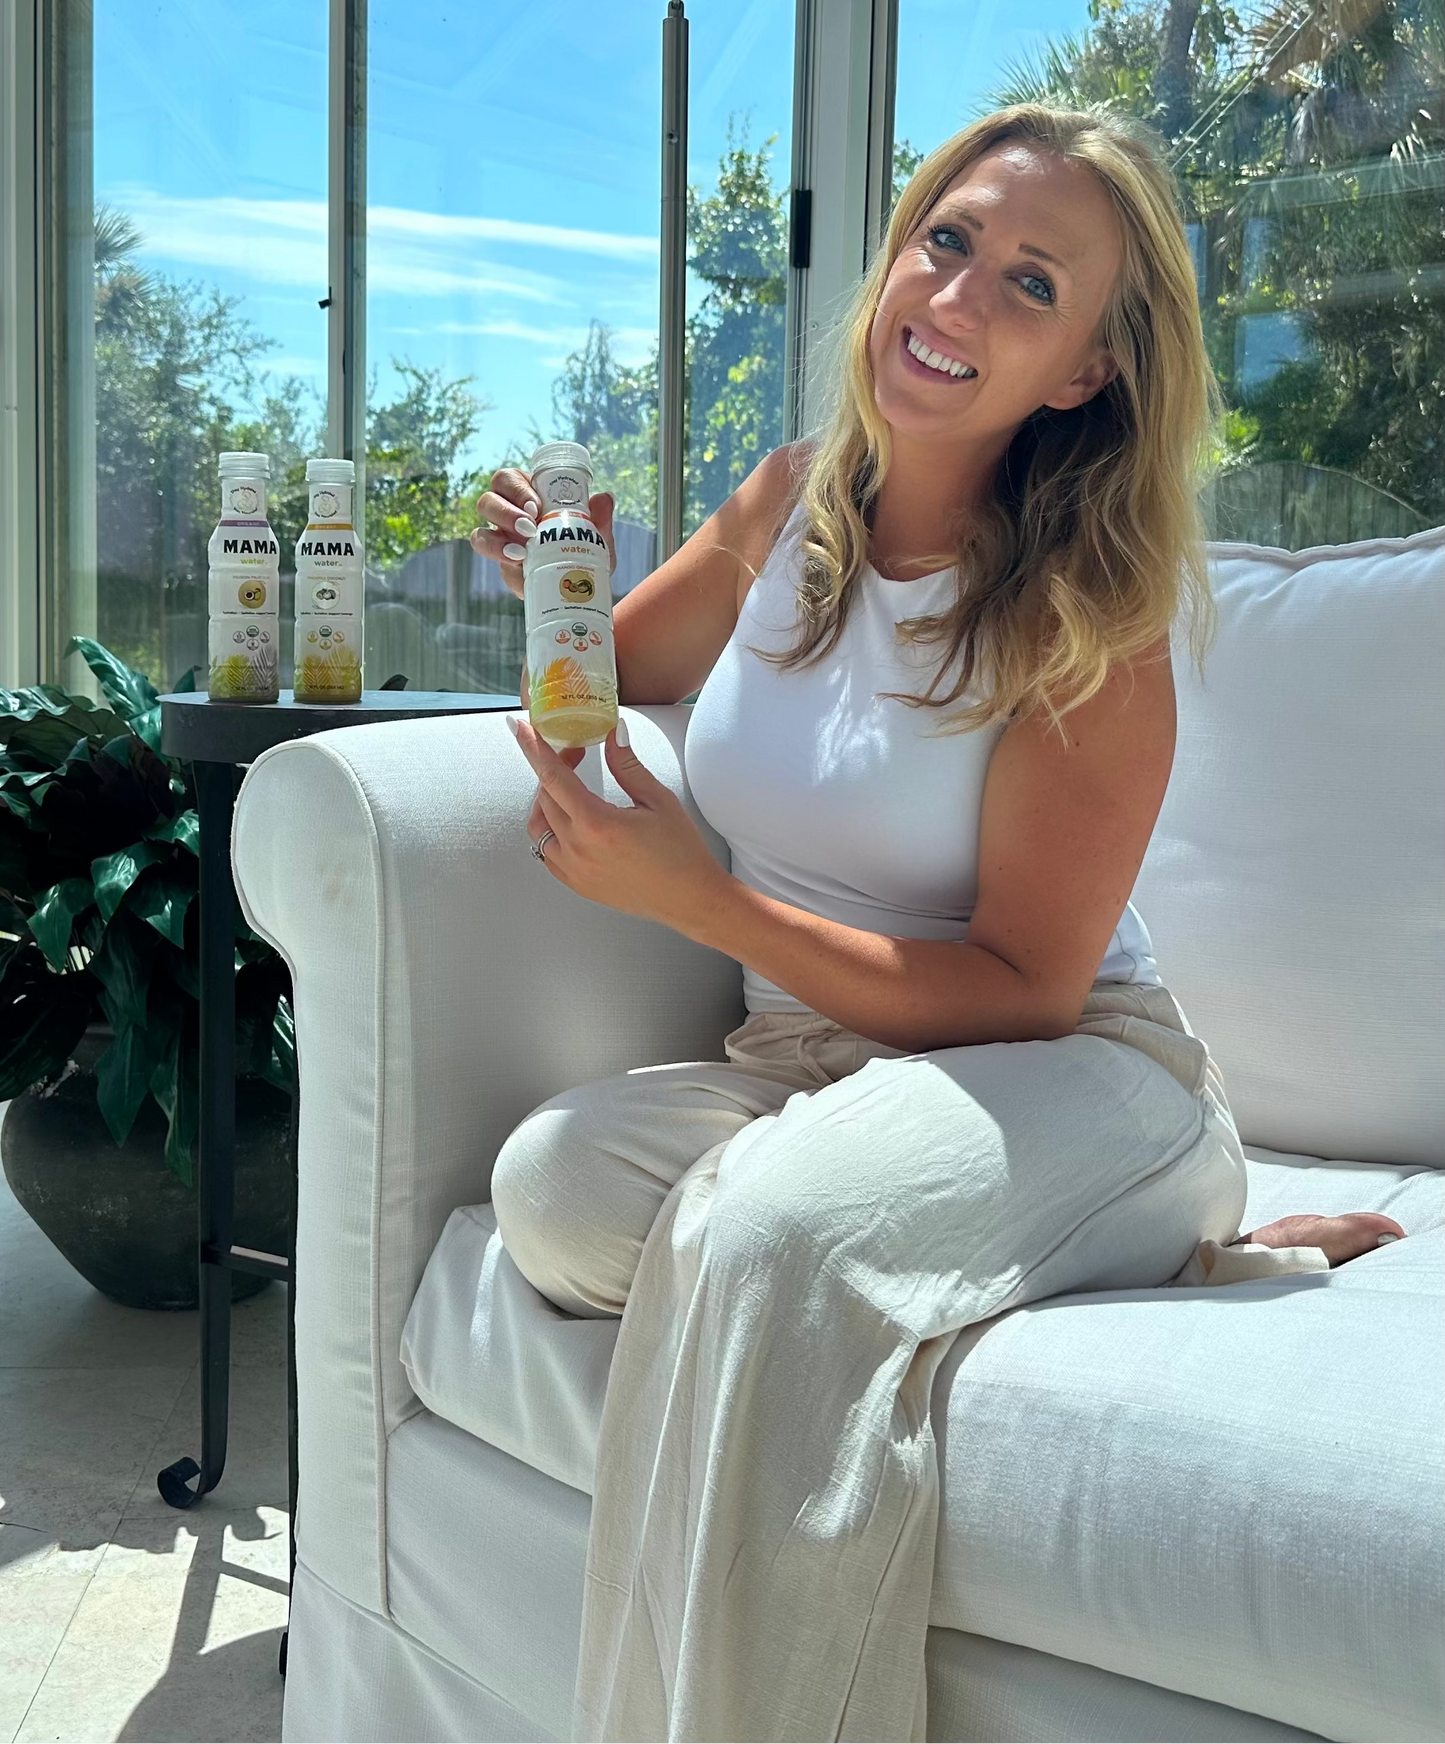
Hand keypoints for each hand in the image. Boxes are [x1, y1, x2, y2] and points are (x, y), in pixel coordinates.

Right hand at [471, 466, 616, 601]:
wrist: (580, 584)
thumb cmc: (584, 549)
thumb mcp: (596, 536)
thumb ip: (600, 519)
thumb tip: (604, 498)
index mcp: (527, 494)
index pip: (509, 479)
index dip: (517, 489)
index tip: (536, 506)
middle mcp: (508, 511)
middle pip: (488, 499)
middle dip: (505, 511)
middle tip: (530, 527)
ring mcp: (500, 536)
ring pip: (480, 530)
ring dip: (497, 538)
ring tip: (522, 551)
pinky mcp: (500, 560)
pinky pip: (487, 553)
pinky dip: (499, 555)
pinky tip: (519, 563)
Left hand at [507, 714, 730, 933]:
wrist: (689, 899)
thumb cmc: (680, 852)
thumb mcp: (658, 800)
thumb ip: (627, 765)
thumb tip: (612, 733)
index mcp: (597, 824)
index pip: (553, 776)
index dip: (534, 748)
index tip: (519, 727)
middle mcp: (577, 848)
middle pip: (546, 796)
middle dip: (554, 767)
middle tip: (576, 751)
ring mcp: (573, 869)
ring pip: (538, 825)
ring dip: (546, 799)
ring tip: (568, 784)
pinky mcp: (575, 883)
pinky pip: (546, 851)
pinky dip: (550, 828)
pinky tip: (568, 818)